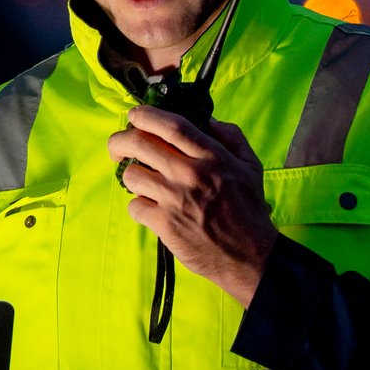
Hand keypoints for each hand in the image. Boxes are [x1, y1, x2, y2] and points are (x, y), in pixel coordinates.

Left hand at [108, 102, 276, 305]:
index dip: (145, 114)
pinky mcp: (164, 224)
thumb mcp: (250, 165)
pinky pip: (134, 205)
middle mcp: (191, 173)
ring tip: (142, 182)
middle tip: (119, 147)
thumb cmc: (248, 209)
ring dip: (131, 176)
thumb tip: (206, 118)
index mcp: (212, 156)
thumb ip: (230, 136)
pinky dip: (139, 206)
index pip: (171, 125)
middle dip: (120, 141)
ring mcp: (175, 199)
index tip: (135, 115)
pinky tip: (152, 209)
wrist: (249, 255)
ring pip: (131, 174)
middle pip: (139, 143)